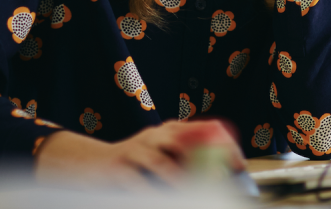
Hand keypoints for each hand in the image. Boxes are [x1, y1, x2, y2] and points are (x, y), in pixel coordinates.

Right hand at [34, 120, 244, 188]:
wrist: (91, 164)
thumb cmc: (137, 163)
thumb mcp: (165, 155)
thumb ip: (189, 161)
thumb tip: (221, 176)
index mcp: (172, 129)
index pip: (207, 129)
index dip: (225, 146)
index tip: (238, 165)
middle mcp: (156, 135)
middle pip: (186, 142)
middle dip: (206, 162)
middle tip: (220, 180)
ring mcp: (136, 149)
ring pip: (161, 164)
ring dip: (179, 182)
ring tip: (193, 194)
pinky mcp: (117, 168)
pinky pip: (136, 183)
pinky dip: (149, 194)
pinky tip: (159, 200)